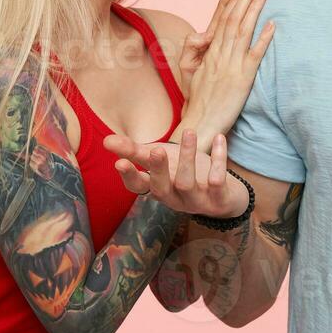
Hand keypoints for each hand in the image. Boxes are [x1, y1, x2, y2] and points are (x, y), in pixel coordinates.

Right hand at [103, 129, 248, 218]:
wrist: (225, 197)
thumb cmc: (185, 174)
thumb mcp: (162, 161)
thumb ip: (135, 151)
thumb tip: (106, 140)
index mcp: (158, 188)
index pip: (138, 187)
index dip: (129, 176)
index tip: (119, 162)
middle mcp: (174, 198)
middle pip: (161, 188)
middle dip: (157, 169)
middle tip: (155, 150)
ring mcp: (196, 201)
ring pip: (187, 183)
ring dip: (188, 157)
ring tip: (189, 132)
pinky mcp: (218, 198)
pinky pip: (217, 179)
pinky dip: (218, 158)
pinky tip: (220, 138)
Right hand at [175, 0, 274, 143]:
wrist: (199, 123)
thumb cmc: (197, 100)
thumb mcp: (192, 71)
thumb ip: (200, 50)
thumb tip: (204, 34)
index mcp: (209, 51)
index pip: (221, 17)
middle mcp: (219, 54)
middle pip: (232, 18)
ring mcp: (230, 66)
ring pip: (242, 31)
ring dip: (253, 10)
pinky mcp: (242, 79)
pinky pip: (253, 56)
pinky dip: (263, 39)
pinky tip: (272, 25)